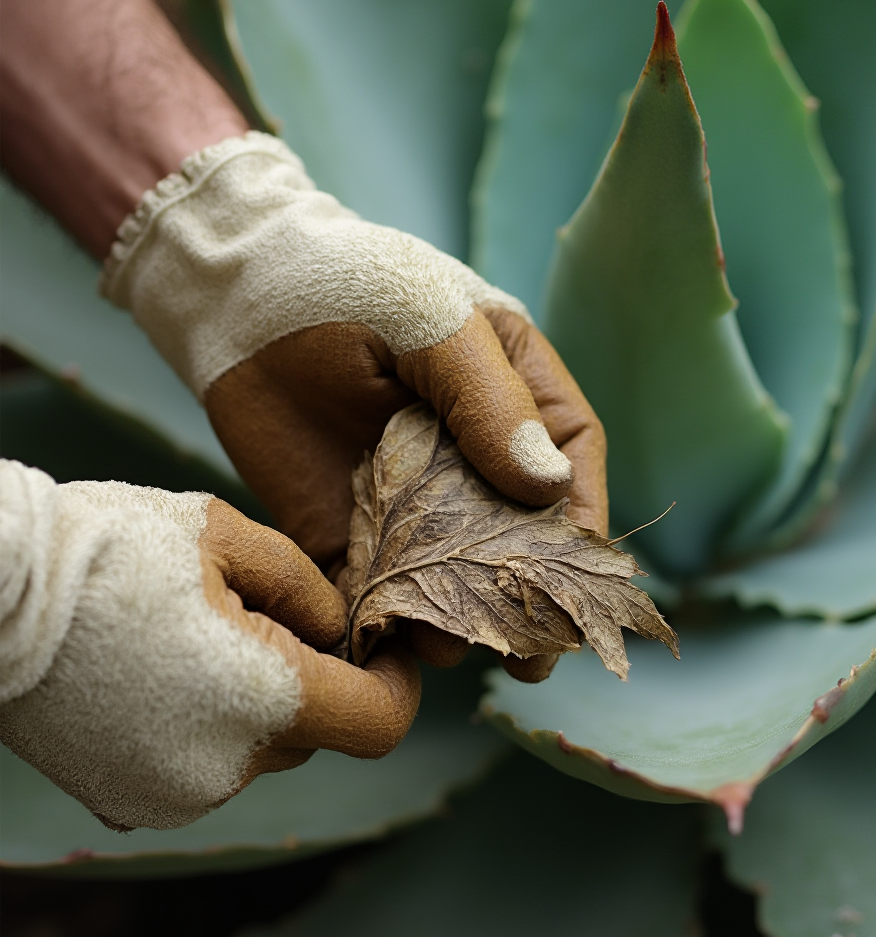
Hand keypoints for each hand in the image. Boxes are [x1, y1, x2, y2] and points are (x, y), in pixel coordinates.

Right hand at [0, 462, 419, 830]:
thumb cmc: (110, 548)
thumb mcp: (230, 536)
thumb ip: (309, 588)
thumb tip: (341, 628)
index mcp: (263, 700)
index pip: (377, 722)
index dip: (398, 684)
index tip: (388, 648)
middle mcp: (225, 768)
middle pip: (316, 728)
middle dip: (313, 674)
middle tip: (267, 613)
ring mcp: (174, 796)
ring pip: (262, 746)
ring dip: (258, 699)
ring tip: (203, 636)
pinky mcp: (132, 803)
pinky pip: (209, 764)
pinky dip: (210, 724)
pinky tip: (168, 672)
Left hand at [101, 134, 607, 681]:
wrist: (233, 296)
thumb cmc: (349, 282)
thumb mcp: (432, 324)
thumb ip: (490, 400)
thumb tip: (548, 487)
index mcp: (512, 391)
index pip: (569, 459)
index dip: (581, 521)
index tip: (580, 577)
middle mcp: (470, 451)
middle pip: (517, 530)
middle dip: (526, 589)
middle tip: (532, 653)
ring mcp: (411, 493)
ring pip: (451, 565)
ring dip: (455, 609)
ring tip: (449, 647)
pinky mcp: (349, 524)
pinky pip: (378, 580)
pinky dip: (386, 614)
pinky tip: (388, 643)